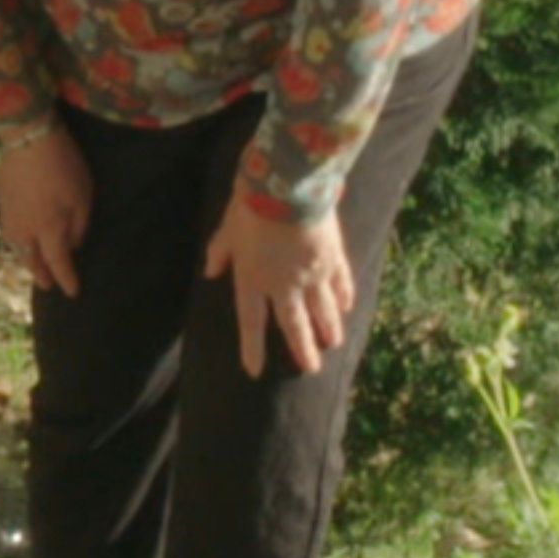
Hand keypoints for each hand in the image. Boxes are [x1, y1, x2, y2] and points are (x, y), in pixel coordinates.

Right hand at [0, 125, 90, 295]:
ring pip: (18, 248)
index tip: (73, 293)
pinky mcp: (2, 203)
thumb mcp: (83, 196)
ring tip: (33, 266)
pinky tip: (21, 241)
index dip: (66, 279)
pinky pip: (9, 233)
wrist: (28, 138)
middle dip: (42, 275)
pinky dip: (17, 244)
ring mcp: (10, 217)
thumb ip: (79, 226)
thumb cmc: (63, 166)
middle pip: (32, 260)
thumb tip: (73, 246)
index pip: (59, 263)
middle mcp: (26, 230)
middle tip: (48, 286)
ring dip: (27, 260)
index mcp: (50, 230)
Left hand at [200, 198, 355, 377]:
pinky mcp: (333, 258)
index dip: (252, 348)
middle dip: (302, 348)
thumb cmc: (250, 205)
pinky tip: (347, 307)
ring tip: (334, 344)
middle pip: (294, 325)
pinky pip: (340, 283)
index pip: (251, 323)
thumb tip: (210, 272)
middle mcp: (283, 285)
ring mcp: (312, 274)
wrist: (288, 186)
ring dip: (328, 328)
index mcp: (252, 279)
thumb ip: (220, 252)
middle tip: (312, 369)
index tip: (255, 371)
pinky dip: (344, 296)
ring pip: (323, 310)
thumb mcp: (226, 229)